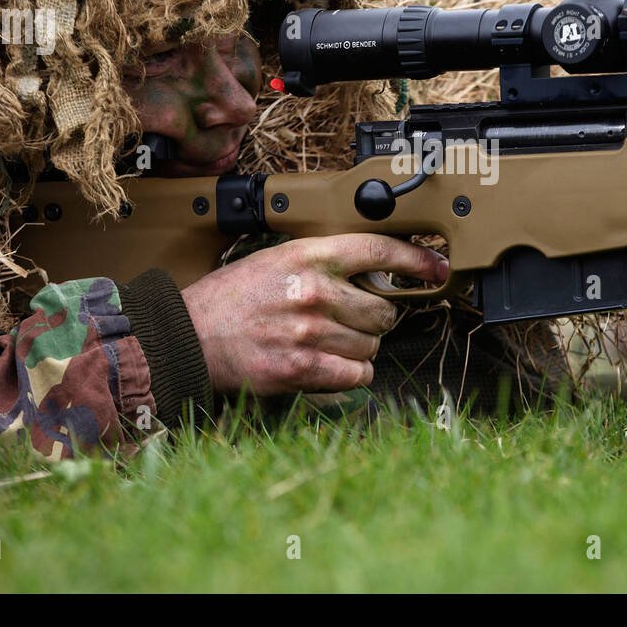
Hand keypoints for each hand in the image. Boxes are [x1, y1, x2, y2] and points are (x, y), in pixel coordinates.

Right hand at [181, 234, 448, 395]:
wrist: (189, 336)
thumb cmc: (233, 298)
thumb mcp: (278, 259)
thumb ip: (325, 263)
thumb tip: (377, 276)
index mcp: (308, 255)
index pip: (379, 250)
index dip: (417, 259)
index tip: (438, 266)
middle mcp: (313, 291)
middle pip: (383, 311)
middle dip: (373, 320)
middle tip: (347, 321)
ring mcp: (309, 332)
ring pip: (371, 346)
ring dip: (359, 349)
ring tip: (326, 343)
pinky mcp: (302, 369)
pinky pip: (357, 376)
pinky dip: (351, 375)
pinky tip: (329, 366)